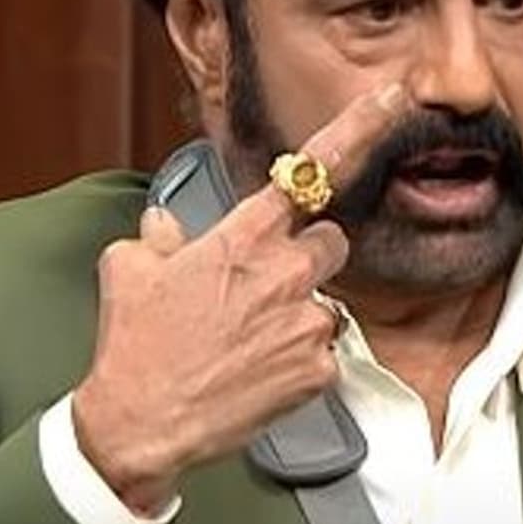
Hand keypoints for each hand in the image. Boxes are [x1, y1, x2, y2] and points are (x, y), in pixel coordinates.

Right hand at [72, 82, 405, 515]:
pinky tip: (255, 374)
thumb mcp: (129, 269)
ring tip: (247, 343)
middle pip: (331, 241)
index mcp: (244, 237)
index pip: (312, 169)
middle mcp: (286, 273)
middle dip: (308, 256)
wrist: (141, 423)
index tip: (393, 100)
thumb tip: (167, 226)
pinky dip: (296, 363)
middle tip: (264, 287)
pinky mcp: (318, 373)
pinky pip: (323, 354)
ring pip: (327, 303)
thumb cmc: (134, 346)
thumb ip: (159, 237)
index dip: (358, 128)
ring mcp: (306, 323)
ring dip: (298, 314)